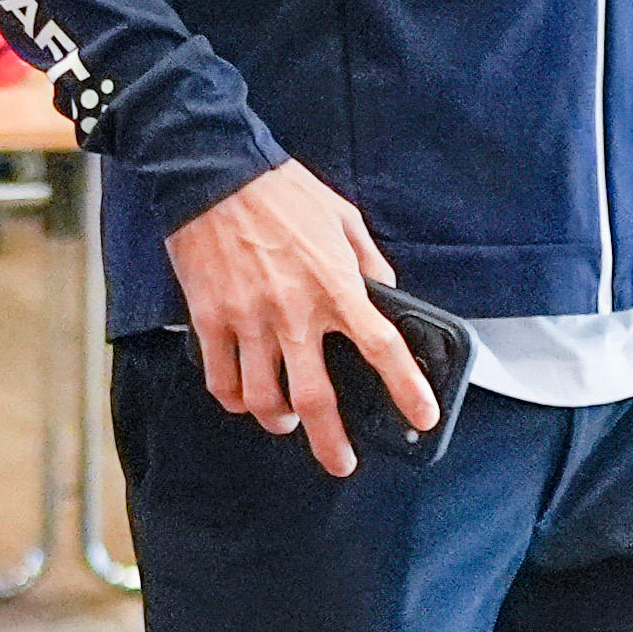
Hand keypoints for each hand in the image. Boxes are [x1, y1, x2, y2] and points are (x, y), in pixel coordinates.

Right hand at [168, 157, 426, 475]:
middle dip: (331, 442)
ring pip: (264, 399)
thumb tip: (384, 292)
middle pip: (317, 399)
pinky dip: (235, 400)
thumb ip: (367, 259)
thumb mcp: (342, 216)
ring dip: (279, 422)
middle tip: (342, 461)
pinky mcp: (210, 318)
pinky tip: (244, 399)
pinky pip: (221, 379)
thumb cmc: (277, 189)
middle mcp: (294, 311)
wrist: (211, 170)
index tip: (422, 416)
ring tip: (286, 424)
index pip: (381, 347)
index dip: (407, 388)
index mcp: (335, 285)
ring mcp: (248, 319)